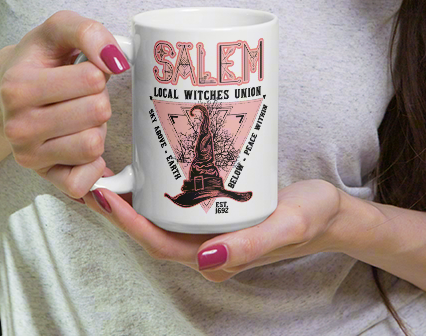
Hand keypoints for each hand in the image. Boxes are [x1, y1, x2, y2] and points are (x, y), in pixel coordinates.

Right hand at [0, 10, 130, 200]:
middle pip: (98, 112)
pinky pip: (82, 182)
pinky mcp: (42, 177)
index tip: (80, 68)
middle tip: (79, 94)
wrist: (7, 90)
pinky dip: (92, 164)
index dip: (97, 69)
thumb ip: (89, 32)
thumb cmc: (39, 58)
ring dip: (97, 128)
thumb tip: (116, 60)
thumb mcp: (59, 28)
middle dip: (98, 98)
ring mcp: (28, 155)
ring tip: (78, 115)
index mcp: (18, 86)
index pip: (92, 78)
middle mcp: (17, 126)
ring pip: (94, 145)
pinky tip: (80, 142)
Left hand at [79, 179, 342, 280]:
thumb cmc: (310, 218)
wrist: (331, 212)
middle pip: (152, 231)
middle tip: (94, 174)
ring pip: (162, 219)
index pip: (158, 243)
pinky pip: (179, 207)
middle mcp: (206, 249)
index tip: (104, 194)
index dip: (127, 222)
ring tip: (112, 168)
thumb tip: (204, 259)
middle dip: (121, 208)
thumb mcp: (286, 226)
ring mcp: (210, 233)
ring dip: (135, 198)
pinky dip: (158, 190)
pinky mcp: (217, 215)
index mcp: (216, 258)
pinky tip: (150, 166)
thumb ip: (249, 246)